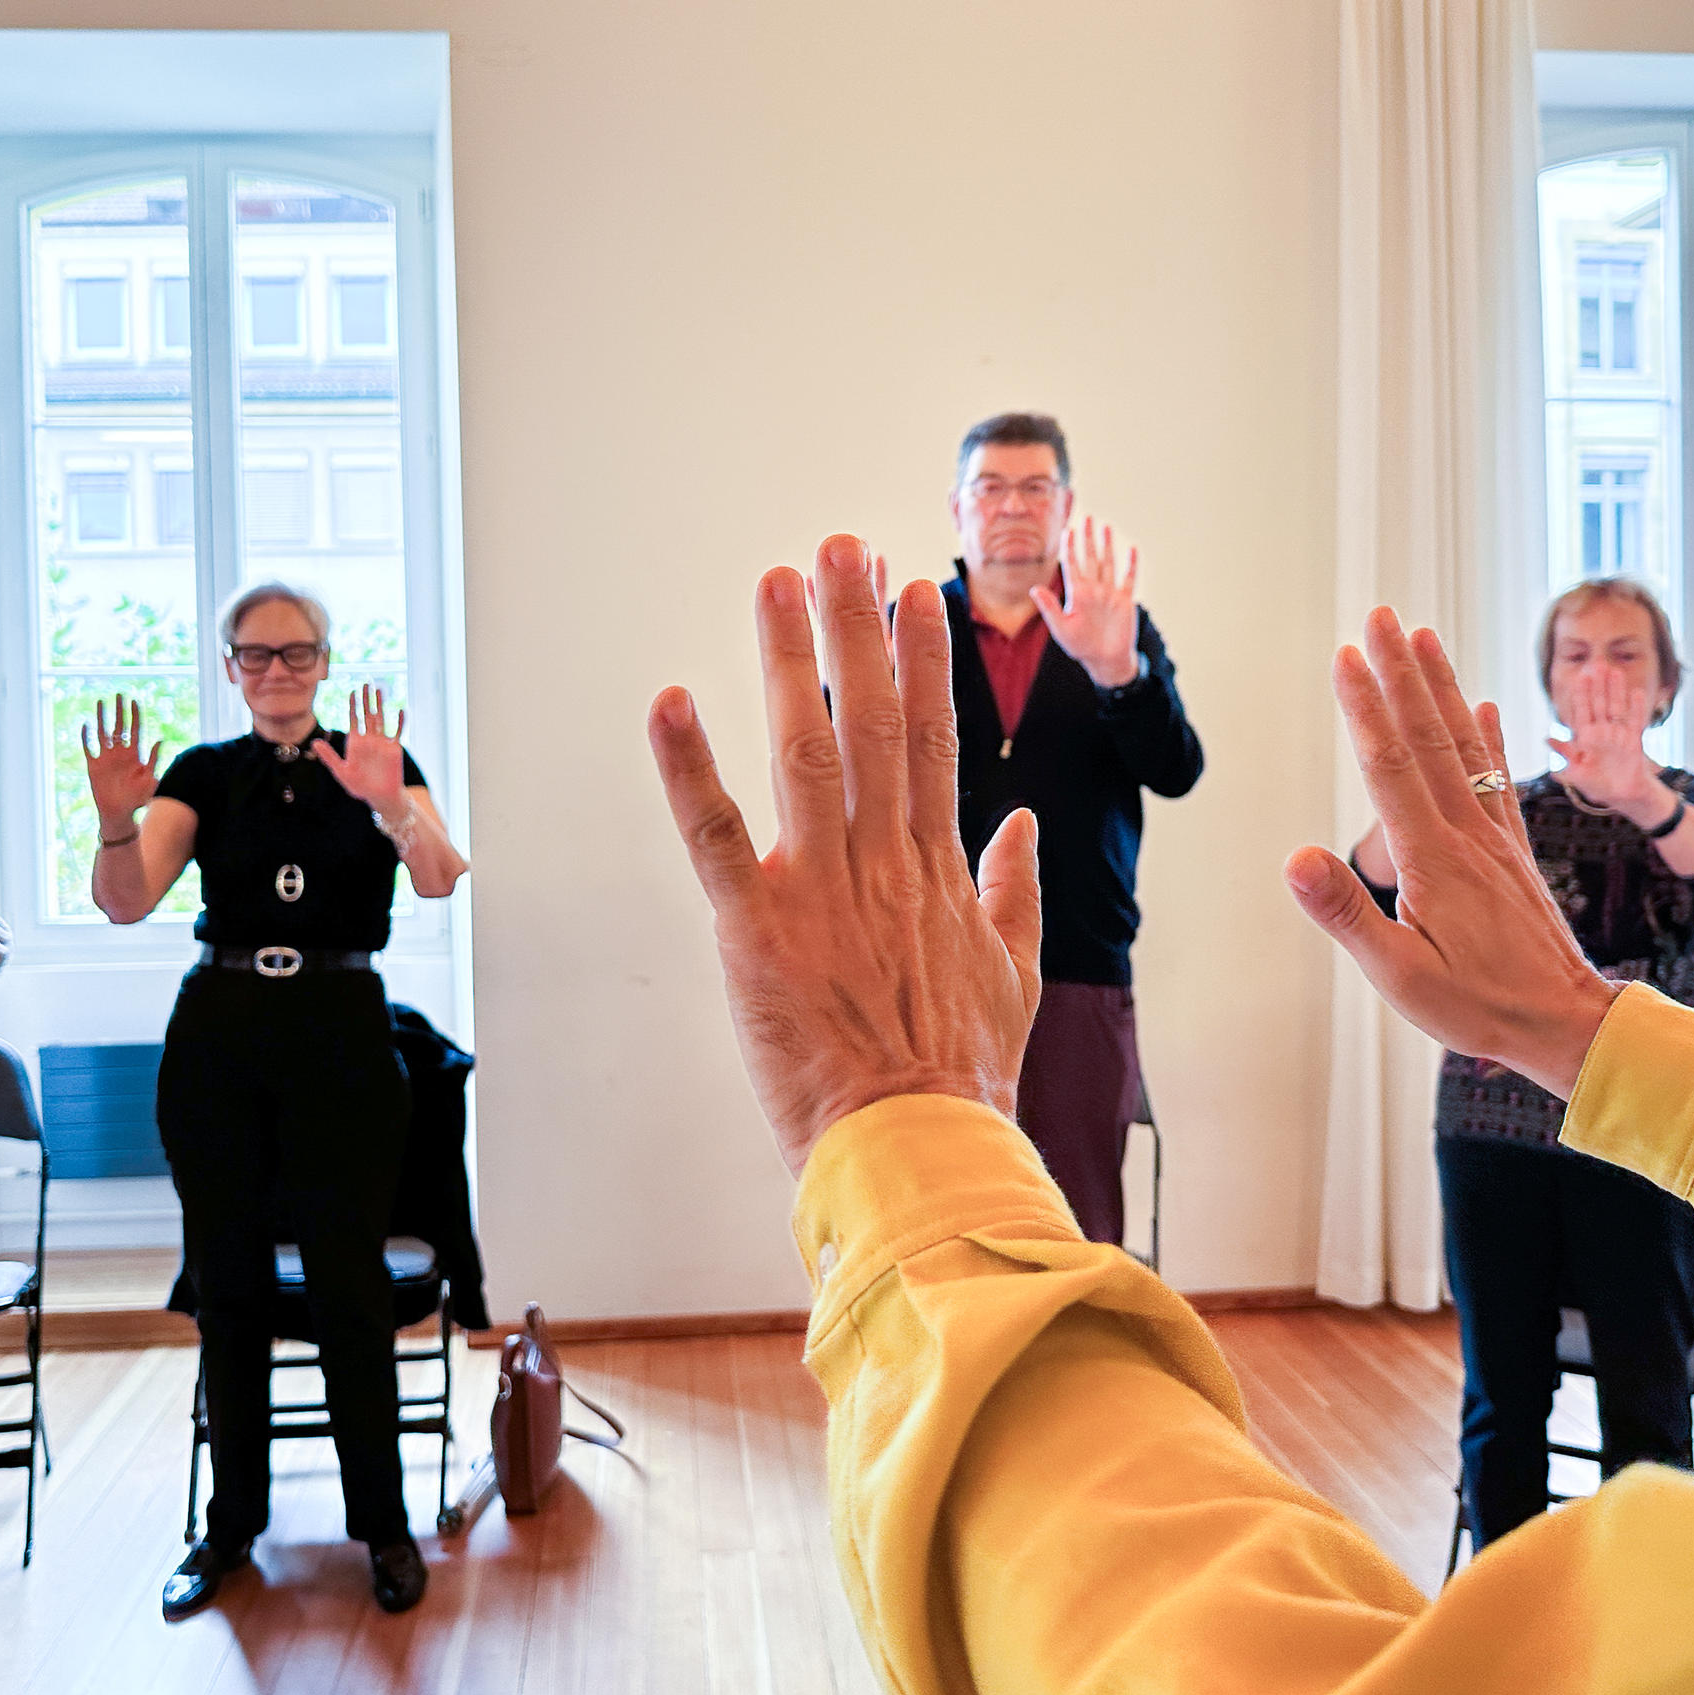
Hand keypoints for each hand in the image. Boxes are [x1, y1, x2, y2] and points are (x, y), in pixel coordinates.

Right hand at [80, 696, 163, 828]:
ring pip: (103, 733)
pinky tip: (85, 724)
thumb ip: (153, 760)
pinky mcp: (93, 766)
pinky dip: (86, 737)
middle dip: (119, 711)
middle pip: (120, 727)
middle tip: (120, 694)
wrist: (120, 813)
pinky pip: (89, 748)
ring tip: (101, 702)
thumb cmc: (138, 799)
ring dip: (102, 718)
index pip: (135, 729)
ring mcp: (106, 758)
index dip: (135, 715)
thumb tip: (159, 740)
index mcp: (134, 755)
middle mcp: (120, 753)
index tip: (134, 701)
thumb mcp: (149, 779)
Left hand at [314, 686, 413, 833]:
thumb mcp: (341, 772)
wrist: (379, 797)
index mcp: (355, 743)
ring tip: (380, 690)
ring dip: (381, 705)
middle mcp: (368, 739)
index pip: (354, 719)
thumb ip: (329, 757)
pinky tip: (401, 710)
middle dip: (367, 699)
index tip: (352, 691)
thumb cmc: (359, 787)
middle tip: (366, 682)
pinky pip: (397, 732)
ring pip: (381, 719)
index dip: (353, 705)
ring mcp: (381, 743)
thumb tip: (314, 743)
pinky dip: (399, 722)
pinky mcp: (394, 749)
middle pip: (367, 714)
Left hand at [649, 534, 1044, 1174]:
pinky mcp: (756, 929)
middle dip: (856, 626)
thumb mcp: (1015, 976)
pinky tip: (671, 700)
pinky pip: (717, 834)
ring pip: (804, 751)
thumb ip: (1014, 892)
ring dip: (788, 661)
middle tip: (841, 545)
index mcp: (937, 870)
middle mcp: (882, 862)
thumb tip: (1022, 825)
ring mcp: (820, 889)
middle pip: (872, 720)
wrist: (919, 1148)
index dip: (923, 658)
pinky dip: (691, 768)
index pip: (933, 738)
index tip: (916, 591)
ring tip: (779, 580)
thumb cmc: (964, 1075)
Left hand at [1032, 511, 1140, 686]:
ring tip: (1106, 527)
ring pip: (1108, 563)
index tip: (1067, 531)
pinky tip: (1131, 550)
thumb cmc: (1080, 646)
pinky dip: (1131, 565)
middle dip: (1088, 539)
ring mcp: (1109, 593)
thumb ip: (1049, 607)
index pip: (1072, 565)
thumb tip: (1033, 589)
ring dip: (1107, 545)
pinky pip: (1128, 579)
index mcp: (1076, 594)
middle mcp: (1093, 589)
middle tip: (1086, 518)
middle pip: (1090, 558)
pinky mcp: (1124, 601)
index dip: (1070, 548)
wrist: (1104, 660)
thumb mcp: (1061, 627)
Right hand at [1282, 608, 1617, 1100]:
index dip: (1365, 708)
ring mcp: (1495, 838)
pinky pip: (1498, 780)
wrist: (1568, 1023)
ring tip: (1423, 637)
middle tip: (1381, 617)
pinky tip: (1486, 705)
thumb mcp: (1398, 975)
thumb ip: (1346, 914)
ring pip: (1464, 746)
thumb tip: (1294, 858)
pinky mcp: (1513, 852)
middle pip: (1427, 737)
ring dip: (1441, 687)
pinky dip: (1490, 737)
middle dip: (1400, 673)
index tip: (1346, 656)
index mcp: (1432, 860)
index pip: (1389, 767)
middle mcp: (1466, 834)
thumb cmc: (1478, 1007)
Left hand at [1547, 670, 1670, 821]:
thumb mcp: (1577, 773)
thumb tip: (1546, 738)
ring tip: (1615, 672)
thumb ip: (1565, 755)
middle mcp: (1601, 732)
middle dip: (1598, 686)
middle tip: (1597, 664)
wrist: (1622, 796)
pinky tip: (1637, 693)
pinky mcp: (1634, 741)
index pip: (1581, 713)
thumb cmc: (1596, 785)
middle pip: (1599, 705)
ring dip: (1616, 691)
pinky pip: (1636, 722)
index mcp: (1585, 738)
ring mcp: (1618, 735)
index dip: (1581, 696)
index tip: (1580, 677)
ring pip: (1616, 708)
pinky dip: (1637, 709)